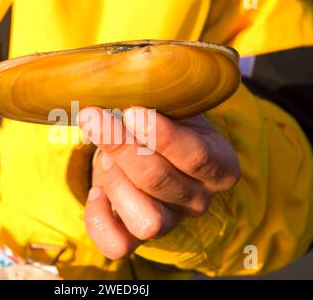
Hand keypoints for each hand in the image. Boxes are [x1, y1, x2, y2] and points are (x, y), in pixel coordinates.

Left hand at [78, 107, 239, 259]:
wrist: (147, 154)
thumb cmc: (157, 127)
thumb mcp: (167, 107)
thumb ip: (157, 95)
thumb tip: (128, 68)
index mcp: (218, 165)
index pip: (196, 156)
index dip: (161, 136)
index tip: (131, 111)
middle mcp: (198, 199)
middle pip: (160, 181)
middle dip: (120, 146)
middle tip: (95, 117)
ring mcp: (169, 222)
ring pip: (144, 219)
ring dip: (114, 182)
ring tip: (103, 156)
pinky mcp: (137, 238)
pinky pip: (118, 245)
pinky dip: (99, 219)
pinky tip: (95, 192)